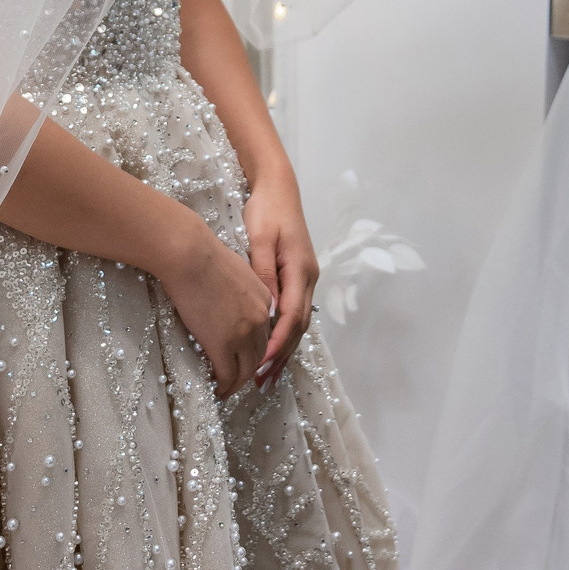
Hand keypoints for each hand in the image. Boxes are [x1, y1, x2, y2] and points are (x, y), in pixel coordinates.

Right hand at [160, 217, 274, 398]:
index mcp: (265, 299)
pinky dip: (224, 387)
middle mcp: (261, 318)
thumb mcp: (235, 271)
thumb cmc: (203, 256)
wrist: (191, 256)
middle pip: (261, 354)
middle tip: (237, 379)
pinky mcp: (223, 344)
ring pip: (247, 369)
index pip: (266, 332)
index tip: (246, 357)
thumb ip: (240, 290)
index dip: (257, 348)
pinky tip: (216, 391)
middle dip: (250, 370)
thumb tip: (228, 303)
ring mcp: (244, 333)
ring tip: (226, 390)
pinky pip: (227, 374)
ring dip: (237, 384)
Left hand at [242, 170, 317, 386]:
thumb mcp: (260, 239)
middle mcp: (308, 278)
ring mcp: (306, 278)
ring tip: (267, 375)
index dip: (277, 343)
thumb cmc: (266, 210)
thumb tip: (266, 309)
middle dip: (282, 356)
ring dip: (284, 349)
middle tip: (262, 381)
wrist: (278, 188)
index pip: (291, 316)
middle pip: (299, 327)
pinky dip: (285, 334)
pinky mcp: (299, 276)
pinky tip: (273, 347)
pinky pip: (294, 312)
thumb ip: (263, 274)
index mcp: (300, 270)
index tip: (261, 363)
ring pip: (299, 323)